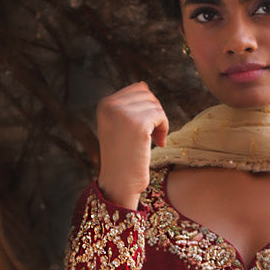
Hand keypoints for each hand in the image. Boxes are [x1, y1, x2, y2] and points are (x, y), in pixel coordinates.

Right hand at [96, 82, 168, 209]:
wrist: (119, 184)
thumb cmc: (124, 158)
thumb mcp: (119, 127)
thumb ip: (129, 106)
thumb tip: (144, 85)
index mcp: (105, 104)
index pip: (137, 89)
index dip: (148, 108)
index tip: (146, 129)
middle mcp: (111, 105)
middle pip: (147, 94)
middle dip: (155, 113)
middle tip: (154, 135)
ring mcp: (123, 114)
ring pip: (155, 104)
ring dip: (160, 122)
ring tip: (155, 140)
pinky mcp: (137, 124)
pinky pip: (160, 115)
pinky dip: (164, 128)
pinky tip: (159, 143)